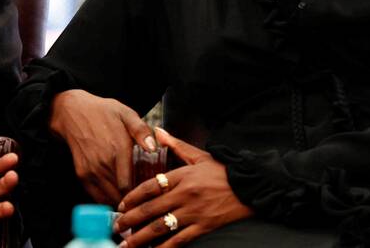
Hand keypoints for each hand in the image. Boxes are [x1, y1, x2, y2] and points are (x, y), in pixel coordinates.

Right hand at [49, 89, 155, 204]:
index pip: (131, 185)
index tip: (149, 194)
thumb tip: (153, 148)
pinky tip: (115, 197)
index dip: (141, 194)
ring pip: (108, 198)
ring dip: (119, 202)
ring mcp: (91, 169)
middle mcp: (104, 163)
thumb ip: (141, 130)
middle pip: (120, 194)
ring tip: (130, 201)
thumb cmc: (102, 112)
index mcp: (119, 149)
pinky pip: (95, 195)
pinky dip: (105, 200)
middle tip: (142, 199)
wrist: (72, 112)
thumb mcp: (125, 113)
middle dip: (132, 200)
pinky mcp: (82, 173)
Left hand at [114, 128, 251, 246]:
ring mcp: (194, 212)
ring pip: (161, 227)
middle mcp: (185, 194)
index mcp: (182, 175)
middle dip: (130, 220)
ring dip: (141, 237)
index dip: (133, 197)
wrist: (253, 185)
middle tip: (116, 227)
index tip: (121, 205)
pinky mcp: (205, 226)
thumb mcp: (199, 155)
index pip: (150, 186)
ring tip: (126, 245)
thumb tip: (158, 132)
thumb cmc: (224, 171)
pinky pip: (180, 240)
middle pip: (151, 209)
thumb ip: (176, 145)